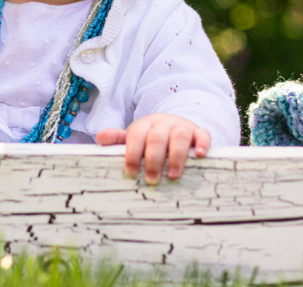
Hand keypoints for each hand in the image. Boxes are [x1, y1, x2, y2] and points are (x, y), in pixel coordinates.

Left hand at [95, 114, 210, 184]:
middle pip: (157, 137)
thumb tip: (99, 138)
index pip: (136, 135)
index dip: (132, 152)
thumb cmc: (150, 137)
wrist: (175, 125)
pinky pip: (203, 135)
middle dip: (153, 159)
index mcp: (145, 124)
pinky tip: (199, 155)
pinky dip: (202, 144)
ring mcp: (182, 126)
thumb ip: (118, 139)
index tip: (130, 171)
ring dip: (176, 155)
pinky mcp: (198, 132)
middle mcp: (164, 123)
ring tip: (172, 175)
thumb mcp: (134, 137)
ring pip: (180, 135)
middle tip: (151, 180)